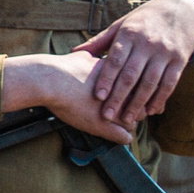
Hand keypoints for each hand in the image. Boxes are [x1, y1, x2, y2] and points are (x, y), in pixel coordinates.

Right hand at [3, 50, 133, 141]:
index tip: (126, 96)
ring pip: (133, 121)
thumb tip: (92, 56)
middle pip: (140, 104)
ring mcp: (115, 111)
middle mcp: (123, 94)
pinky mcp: (105, 126)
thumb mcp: (84, 56)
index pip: (140, 88)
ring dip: (129, 123)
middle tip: (126, 110)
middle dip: (134, 108)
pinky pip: (124, 136)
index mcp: (122, 78)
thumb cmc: (65, 68)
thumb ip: (94, 57)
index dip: (133, 93)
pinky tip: (120, 136)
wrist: (52, 81)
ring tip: (121, 123)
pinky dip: (123, 137)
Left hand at [73, 0, 193, 127]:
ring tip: (128, 119)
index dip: (106, 79)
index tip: (97, 97)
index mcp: (129, 35)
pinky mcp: (180, 60)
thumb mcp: (121, 25)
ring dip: (138, 103)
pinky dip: (160, 98)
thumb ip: (100, 41)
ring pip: (150, 82)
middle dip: (119, 97)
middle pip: (131, 75)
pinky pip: (170, 82)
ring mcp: (165, 53)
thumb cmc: (144, 19)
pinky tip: (151, 111)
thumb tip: (75, 52)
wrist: (181, 9)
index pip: (115, 60)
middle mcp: (147, 44)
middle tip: (107, 115)